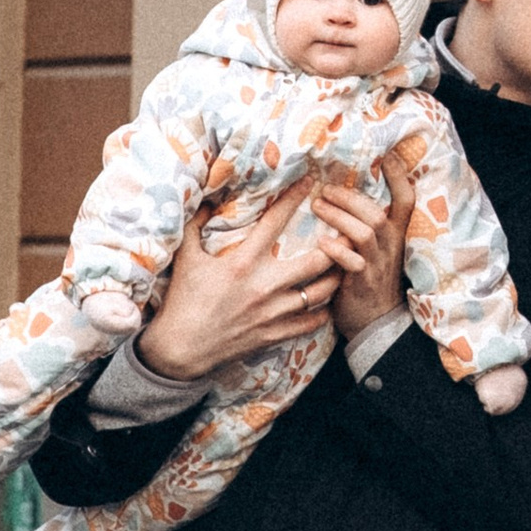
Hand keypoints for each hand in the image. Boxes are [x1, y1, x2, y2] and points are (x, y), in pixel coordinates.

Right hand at [139, 171, 355, 380]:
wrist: (180, 349)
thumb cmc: (182, 301)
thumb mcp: (185, 258)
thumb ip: (195, 226)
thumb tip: (204, 199)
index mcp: (243, 262)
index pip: (274, 222)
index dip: (293, 198)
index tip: (309, 181)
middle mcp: (264, 285)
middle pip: (315, 261)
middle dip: (336, 245)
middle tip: (350, 232)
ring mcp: (272, 312)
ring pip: (320, 293)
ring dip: (336, 278)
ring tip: (347, 266)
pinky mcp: (274, 334)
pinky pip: (309, 323)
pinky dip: (322, 313)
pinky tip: (327, 304)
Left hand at [315, 143, 417, 341]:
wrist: (375, 323)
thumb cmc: (369, 279)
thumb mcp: (376, 249)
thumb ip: (366, 223)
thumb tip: (343, 191)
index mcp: (395, 235)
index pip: (406, 202)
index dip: (400, 178)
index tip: (389, 156)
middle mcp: (390, 248)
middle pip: (377, 214)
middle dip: (350, 198)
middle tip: (325, 190)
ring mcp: (378, 266)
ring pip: (365, 233)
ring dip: (339, 217)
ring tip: (318, 207)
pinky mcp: (363, 284)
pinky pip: (353, 263)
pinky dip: (337, 250)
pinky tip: (322, 243)